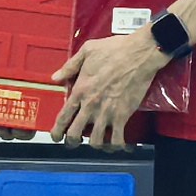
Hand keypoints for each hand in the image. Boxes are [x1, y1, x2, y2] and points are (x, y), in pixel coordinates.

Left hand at [49, 28, 171, 150]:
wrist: (139, 53)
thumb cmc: (114, 49)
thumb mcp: (87, 51)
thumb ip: (70, 66)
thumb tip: (55, 77)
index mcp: (80, 90)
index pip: (63, 117)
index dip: (57, 131)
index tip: (56, 136)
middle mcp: (90, 105)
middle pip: (75, 134)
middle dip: (72, 142)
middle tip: (74, 142)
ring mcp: (107, 113)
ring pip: (95, 142)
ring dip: (94, 144)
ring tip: (96, 142)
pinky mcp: (123, 115)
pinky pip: (117, 139)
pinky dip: (116, 146)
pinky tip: (116, 145)